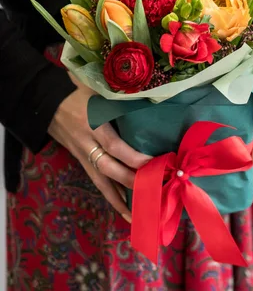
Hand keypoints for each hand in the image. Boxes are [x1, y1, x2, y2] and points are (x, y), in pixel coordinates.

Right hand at [48, 73, 150, 222]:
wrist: (42, 99)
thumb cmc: (76, 90)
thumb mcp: (98, 90)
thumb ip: (120, 97)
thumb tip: (150, 97)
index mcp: (92, 123)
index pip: (114, 145)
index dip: (133, 157)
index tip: (155, 164)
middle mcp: (86, 142)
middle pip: (108, 168)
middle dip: (131, 181)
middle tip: (154, 191)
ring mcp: (80, 153)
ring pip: (100, 181)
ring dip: (118, 199)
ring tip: (136, 215)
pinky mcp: (78, 158)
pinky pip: (95, 179)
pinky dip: (109, 193)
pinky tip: (122, 205)